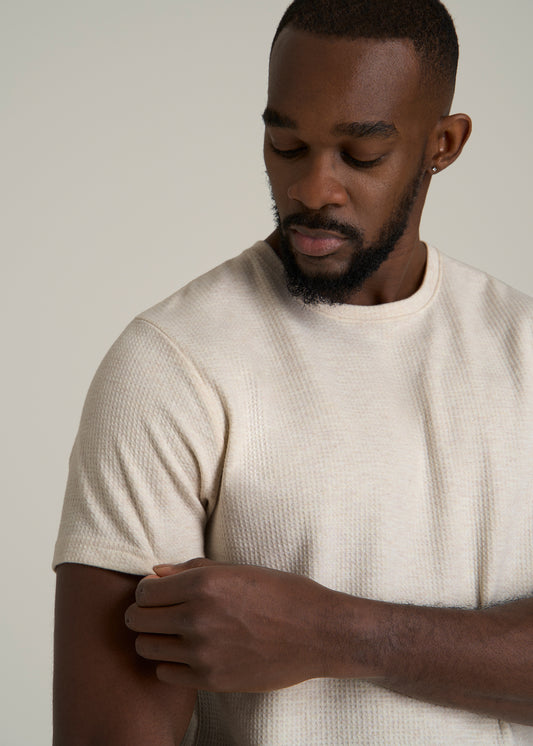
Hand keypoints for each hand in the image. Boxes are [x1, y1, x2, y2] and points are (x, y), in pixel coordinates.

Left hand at [125, 558, 334, 691]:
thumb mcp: (238, 570)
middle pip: (138, 620)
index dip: (147, 592)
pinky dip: (170, 663)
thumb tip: (155, 572)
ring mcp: (203, 652)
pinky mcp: (211, 679)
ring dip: (154, 639)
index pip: (144, 592)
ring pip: (147, 648)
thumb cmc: (281, 593)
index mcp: (203, 583)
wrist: (317, 632)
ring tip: (174, 633)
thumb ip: (191, 569)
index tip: (157, 594)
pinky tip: (189, 653)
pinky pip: (166, 673)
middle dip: (143, 615)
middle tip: (160, 614)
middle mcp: (197, 617)